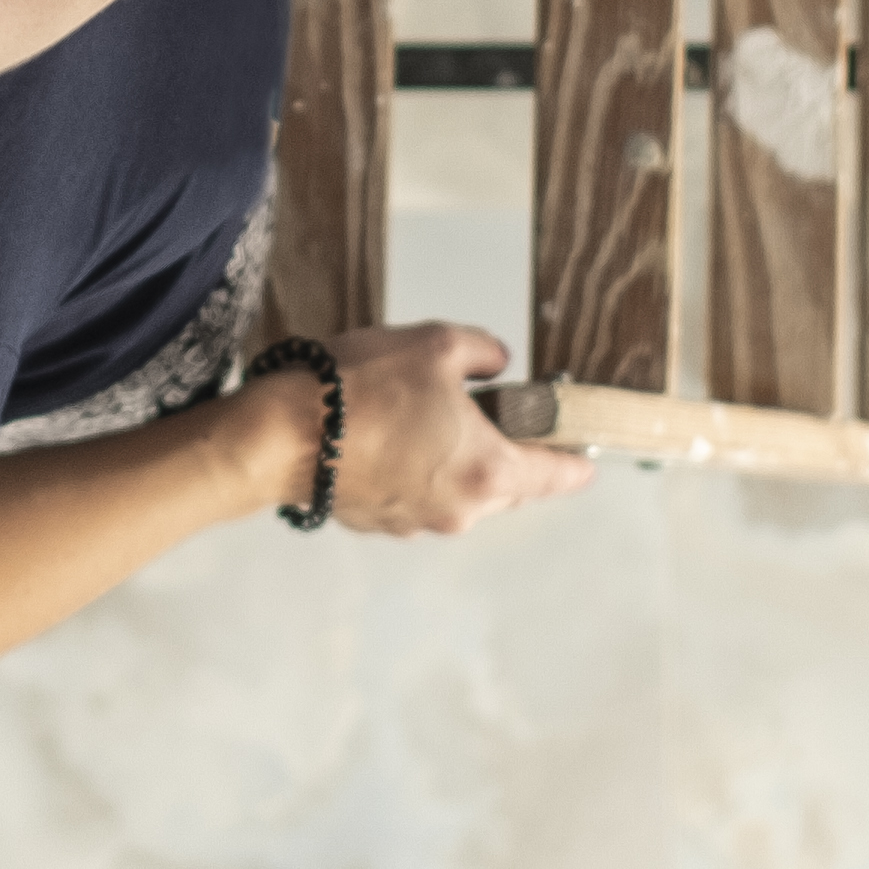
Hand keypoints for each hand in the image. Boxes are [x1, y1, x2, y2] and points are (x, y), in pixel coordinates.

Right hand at [303, 319, 595, 541]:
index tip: (587, 454)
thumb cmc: (362, 388)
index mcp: (491, 471)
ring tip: (421, 414)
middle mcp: (462, 510)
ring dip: (452, 461)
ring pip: (458, 491)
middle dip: (503, 450)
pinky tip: (386, 434)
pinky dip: (413, 472)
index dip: (576, 460)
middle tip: (485, 407)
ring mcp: (418, 523)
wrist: (282, 434)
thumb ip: (484, 352)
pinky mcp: (380, 524)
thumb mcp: (437, 344)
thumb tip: (497, 364)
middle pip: (508, 486)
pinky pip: (415, 497)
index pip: (559, 477)